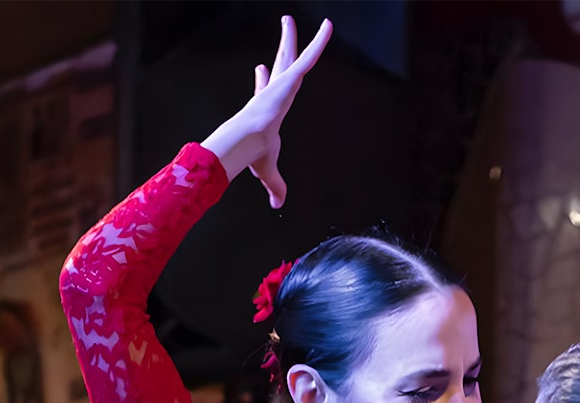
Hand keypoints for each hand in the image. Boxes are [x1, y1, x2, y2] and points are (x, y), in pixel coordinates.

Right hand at [202, 16, 331, 206]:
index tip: (260, 68)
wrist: (249, 144)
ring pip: (292, 53)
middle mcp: (272, 91)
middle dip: (281, 45)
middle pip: (278, 62)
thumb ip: (276, 185)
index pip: (264, 88)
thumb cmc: (254, 155)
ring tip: (292, 16)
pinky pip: (308, 56)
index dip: (262, 79)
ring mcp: (281, 84)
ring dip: (293, 34)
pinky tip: (330, 26)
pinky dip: (320, 41)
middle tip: (283, 27)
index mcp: (266, 107)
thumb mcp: (269, 171)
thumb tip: (278, 206)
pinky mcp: (288, 79)